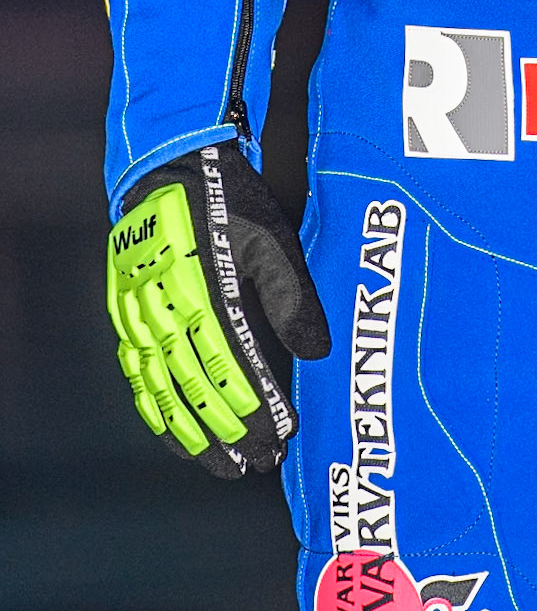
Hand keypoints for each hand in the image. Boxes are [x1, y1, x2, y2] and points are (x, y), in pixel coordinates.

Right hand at [107, 140, 329, 477]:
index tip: (283, 436)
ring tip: (223, 466)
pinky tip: (172, 434)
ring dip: (193, 434)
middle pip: (199, 388)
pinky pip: (137, 374)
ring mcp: (141, 315)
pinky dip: (155, 410)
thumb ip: (291, 297)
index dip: (259, 407)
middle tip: (259, 464)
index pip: (235, 367)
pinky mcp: (126, 314)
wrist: (170, 166)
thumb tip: (315, 353)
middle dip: (231, 432)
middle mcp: (168, 311)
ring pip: (165, 390)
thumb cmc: (230, 201)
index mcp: (208, 293)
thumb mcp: (272, 238)